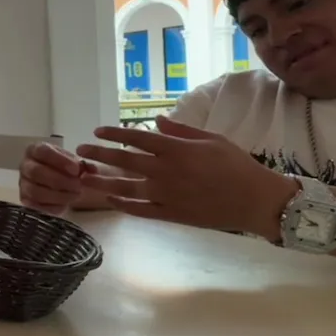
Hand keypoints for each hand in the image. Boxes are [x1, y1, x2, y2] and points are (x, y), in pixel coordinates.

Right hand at [18, 141, 98, 213]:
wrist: (61, 184)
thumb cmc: (65, 169)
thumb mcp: (75, 163)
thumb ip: (84, 166)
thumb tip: (92, 170)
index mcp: (35, 150)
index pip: (42, 151)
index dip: (59, 160)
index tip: (76, 170)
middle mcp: (25, 166)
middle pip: (36, 171)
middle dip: (59, 180)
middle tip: (78, 185)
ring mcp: (23, 184)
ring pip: (35, 191)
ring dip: (58, 195)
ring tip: (75, 195)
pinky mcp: (26, 202)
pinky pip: (35, 206)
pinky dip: (52, 207)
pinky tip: (66, 205)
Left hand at [77, 115, 296, 235]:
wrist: (255, 200)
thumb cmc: (237, 165)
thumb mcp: (212, 139)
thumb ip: (180, 131)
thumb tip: (156, 121)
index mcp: (175, 149)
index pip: (136, 138)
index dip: (113, 134)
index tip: (97, 131)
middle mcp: (165, 171)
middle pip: (123, 160)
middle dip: (98, 155)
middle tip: (79, 151)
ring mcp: (165, 194)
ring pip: (125, 187)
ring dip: (102, 181)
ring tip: (83, 178)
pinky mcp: (170, 214)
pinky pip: (140, 210)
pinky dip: (123, 205)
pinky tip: (110, 200)